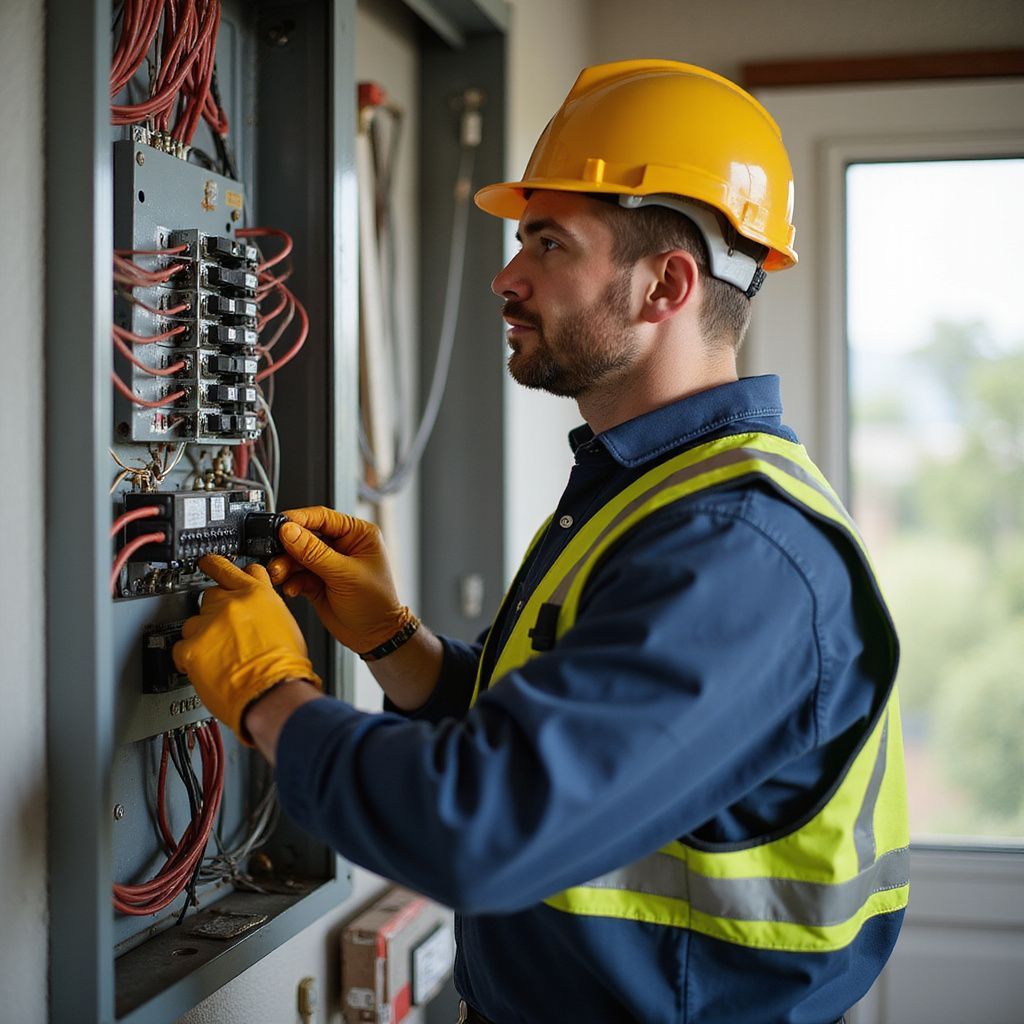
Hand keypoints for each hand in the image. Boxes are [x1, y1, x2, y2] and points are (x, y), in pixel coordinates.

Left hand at [173, 555, 320, 742]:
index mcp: (257, 594)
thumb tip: (256, 612)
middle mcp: (232, 603)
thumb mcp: (285, 624)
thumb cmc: (286, 667)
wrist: (274, 693)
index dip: (219, 567)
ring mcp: (209, 623)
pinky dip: (189, 658)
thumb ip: (264, 610)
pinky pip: (180, 647)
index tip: (210, 564)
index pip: (231, 568)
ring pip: (194, 621)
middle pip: (210, 595)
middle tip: (222, 629)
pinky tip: (205, 667)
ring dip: (203, 635)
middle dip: (215, 611)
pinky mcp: (191, 647)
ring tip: (219, 656)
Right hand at [267, 507, 412, 654]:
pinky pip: (296, 575)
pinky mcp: (316, 581)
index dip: (299, 519)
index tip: (279, 524)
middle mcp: (342, 545)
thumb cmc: (375, 604)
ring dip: (285, 565)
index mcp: (358, 534)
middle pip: (305, 536)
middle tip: (275, 556)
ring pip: (297, 556)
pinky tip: (292, 589)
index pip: (323, 517)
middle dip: (288, 547)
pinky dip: (290, 581)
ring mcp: (327, 564)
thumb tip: (289, 531)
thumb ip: (315, 553)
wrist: (374, 637)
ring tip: (280, 575)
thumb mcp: (345, 574)